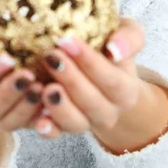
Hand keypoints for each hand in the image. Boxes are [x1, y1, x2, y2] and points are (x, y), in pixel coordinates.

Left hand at [33, 17, 144, 138]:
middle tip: (50, 56)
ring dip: (59, 106)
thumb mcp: (127, 33)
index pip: (111, 80)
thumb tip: (114, 50)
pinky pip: (56, 134)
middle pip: (91, 101)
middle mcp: (109, 111)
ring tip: (43, 86)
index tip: (67, 41)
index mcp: (126, 90)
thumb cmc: (110, 45)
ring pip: (75, 122)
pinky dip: (48, 128)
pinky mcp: (64, 127)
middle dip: (70, 79)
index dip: (89, 62)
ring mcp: (86, 122)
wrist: (102, 70)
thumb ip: (128, 38)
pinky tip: (38, 119)